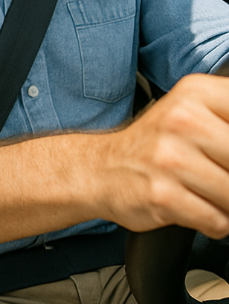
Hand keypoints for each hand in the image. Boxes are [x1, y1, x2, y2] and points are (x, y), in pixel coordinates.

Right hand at [97, 73, 228, 238]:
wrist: (99, 169)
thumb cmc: (156, 146)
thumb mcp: (194, 113)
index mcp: (197, 92)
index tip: (225, 156)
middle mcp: (182, 119)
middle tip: (218, 174)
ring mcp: (171, 158)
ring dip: (228, 203)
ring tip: (207, 192)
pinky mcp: (163, 194)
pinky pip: (219, 221)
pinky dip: (215, 223)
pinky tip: (194, 207)